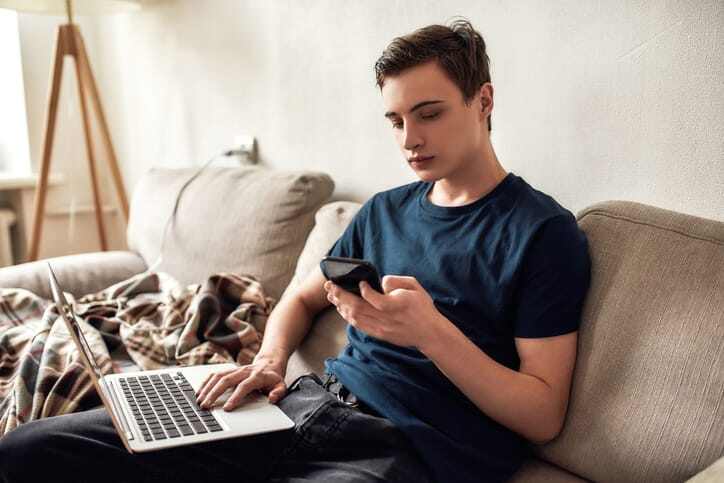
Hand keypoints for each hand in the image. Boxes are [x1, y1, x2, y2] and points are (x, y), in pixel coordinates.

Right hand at [195, 359, 286, 410]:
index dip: (235, 397)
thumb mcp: (281, 386)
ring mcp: (235, 369)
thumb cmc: (273, 379)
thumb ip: (279, 392)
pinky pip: (215, 374)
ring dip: (207, 388)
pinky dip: (206, 382)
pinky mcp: (229, 370)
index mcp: (257, 376)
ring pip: (218, 376)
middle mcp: (244, 371)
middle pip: (226, 380)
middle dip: (214, 393)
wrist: (269, 364)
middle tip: (206, 406)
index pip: (244, 386)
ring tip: (200, 401)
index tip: (226, 408)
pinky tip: (199, 392)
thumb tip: (271, 398)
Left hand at [324, 275, 448, 350]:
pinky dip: (348, 317)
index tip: (360, 282)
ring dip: (341, 306)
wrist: (430, 333)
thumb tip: (380, 282)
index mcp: (395, 305)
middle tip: (330, 285)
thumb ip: (396, 281)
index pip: (372, 297)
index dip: (363, 289)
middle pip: (357, 308)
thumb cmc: (423, 308)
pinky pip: (359, 326)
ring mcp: (381, 328)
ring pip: (355, 318)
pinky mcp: (379, 334)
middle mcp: (385, 318)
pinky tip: (342, 309)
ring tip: (332, 296)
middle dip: (341, 295)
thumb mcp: (414, 286)